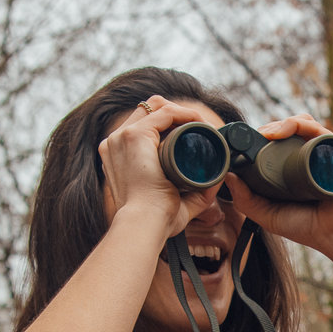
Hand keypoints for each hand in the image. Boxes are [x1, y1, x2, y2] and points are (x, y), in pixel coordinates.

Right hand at [97, 96, 220, 239]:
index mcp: (117, 155)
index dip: (168, 125)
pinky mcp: (134, 135)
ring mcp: (122, 137)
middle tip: (200, 129)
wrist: (144, 224)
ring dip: (182, 112)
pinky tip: (199, 122)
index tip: (192, 135)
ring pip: (157, 107)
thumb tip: (217, 181)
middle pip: (148, 111)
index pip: (142, 125)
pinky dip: (184, 113)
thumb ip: (196, 194)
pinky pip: (164, 112)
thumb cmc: (156, 221)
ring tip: (202, 125)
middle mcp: (115, 142)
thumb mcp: (176, 202)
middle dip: (176, 114)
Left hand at [224, 114, 332, 272]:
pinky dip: (298, 124)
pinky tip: (282, 132)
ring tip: (266, 135)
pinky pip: (316, 128)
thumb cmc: (307, 227)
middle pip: (288, 129)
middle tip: (251, 138)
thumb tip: (227, 175)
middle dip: (268, 128)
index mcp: (294, 168)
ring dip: (280, 124)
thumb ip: (246, 200)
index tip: (242, 141)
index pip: (277, 142)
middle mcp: (309, 156)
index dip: (260, 137)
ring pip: (301, 123)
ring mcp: (323, 152)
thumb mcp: (268, 215)